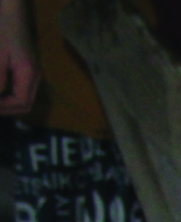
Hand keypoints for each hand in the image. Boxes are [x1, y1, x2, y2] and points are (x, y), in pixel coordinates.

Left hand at [0, 3, 36, 119]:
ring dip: (6, 101)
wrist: (12, 11)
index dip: (3, 108)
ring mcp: (31, 72)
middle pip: (24, 103)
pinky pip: (19, 87)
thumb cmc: (4, 30)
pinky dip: (7, 92)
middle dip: (6, 108)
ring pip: (22, 96)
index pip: (21, 102)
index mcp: (29, 75)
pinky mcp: (25, 66)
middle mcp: (34, 76)